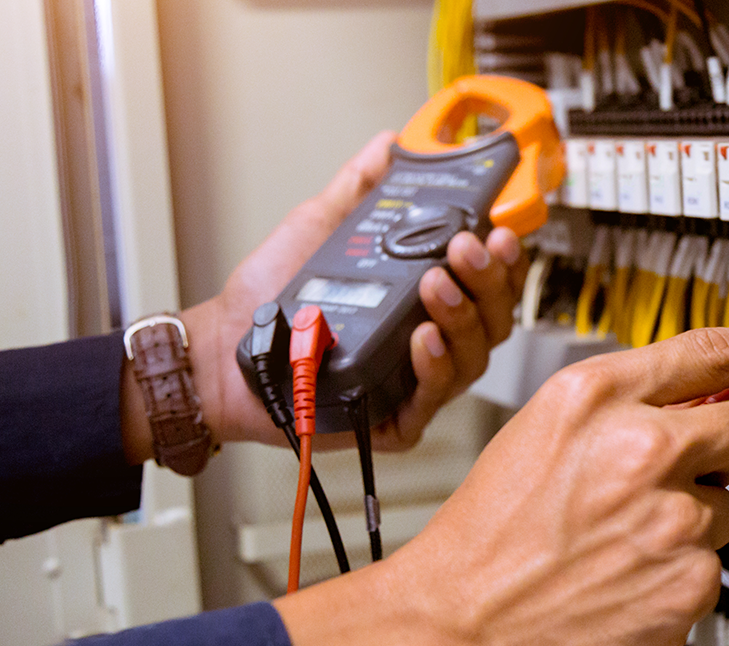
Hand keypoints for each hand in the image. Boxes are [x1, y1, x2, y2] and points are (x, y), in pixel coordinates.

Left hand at [123, 131, 528, 461]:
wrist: (224, 348)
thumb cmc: (273, 298)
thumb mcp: (321, 227)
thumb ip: (360, 186)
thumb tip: (390, 143)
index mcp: (425, 297)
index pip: (489, 280)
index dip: (504, 259)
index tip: (498, 230)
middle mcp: (432, 339)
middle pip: (494, 317)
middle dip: (487, 280)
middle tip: (464, 248)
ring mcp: (417, 381)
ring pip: (474, 357)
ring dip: (462, 316)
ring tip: (435, 284)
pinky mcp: (397, 419)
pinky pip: (435, 399)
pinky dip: (435, 367)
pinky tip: (422, 339)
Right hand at [274, 318, 728, 645]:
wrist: (454, 629)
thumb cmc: (485, 539)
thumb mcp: (541, 435)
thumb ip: (623, 409)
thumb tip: (699, 402)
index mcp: (598, 398)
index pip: (715, 351)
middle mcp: (643, 447)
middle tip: (691, 474)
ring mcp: (672, 518)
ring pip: (728, 506)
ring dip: (690, 523)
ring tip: (619, 544)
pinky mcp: (688, 582)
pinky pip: (711, 567)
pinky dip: (677, 577)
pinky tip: (623, 583)